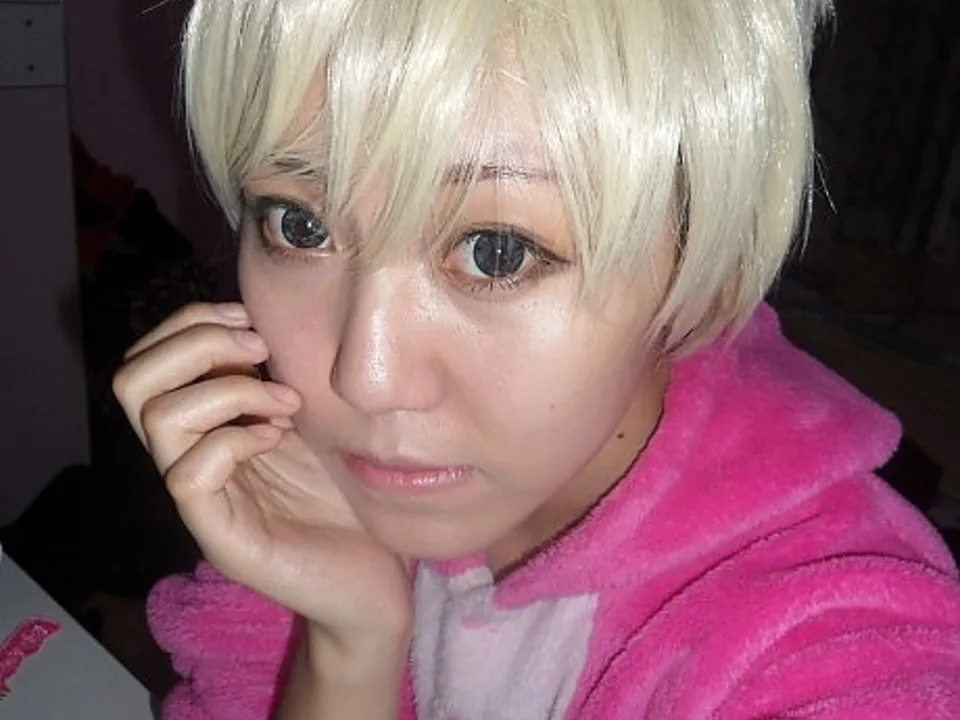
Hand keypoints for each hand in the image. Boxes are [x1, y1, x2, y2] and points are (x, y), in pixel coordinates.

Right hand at [113, 303, 411, 646]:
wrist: (375, 577)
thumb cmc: (348, 495)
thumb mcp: (313, 418)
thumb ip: (276, 375)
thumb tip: (260, 319)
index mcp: (206, 427)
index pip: (147, 359)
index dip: (189, 322)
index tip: (251, 320)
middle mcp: (189, 458)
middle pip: (131, 379)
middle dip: (195, 342)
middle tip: (260, 351)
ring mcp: (200, 500)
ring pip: (155, 418)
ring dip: (228, 389)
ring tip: (287, 404)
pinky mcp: (220, 538)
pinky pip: (188, 475)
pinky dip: (235, 439)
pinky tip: (279, 439)